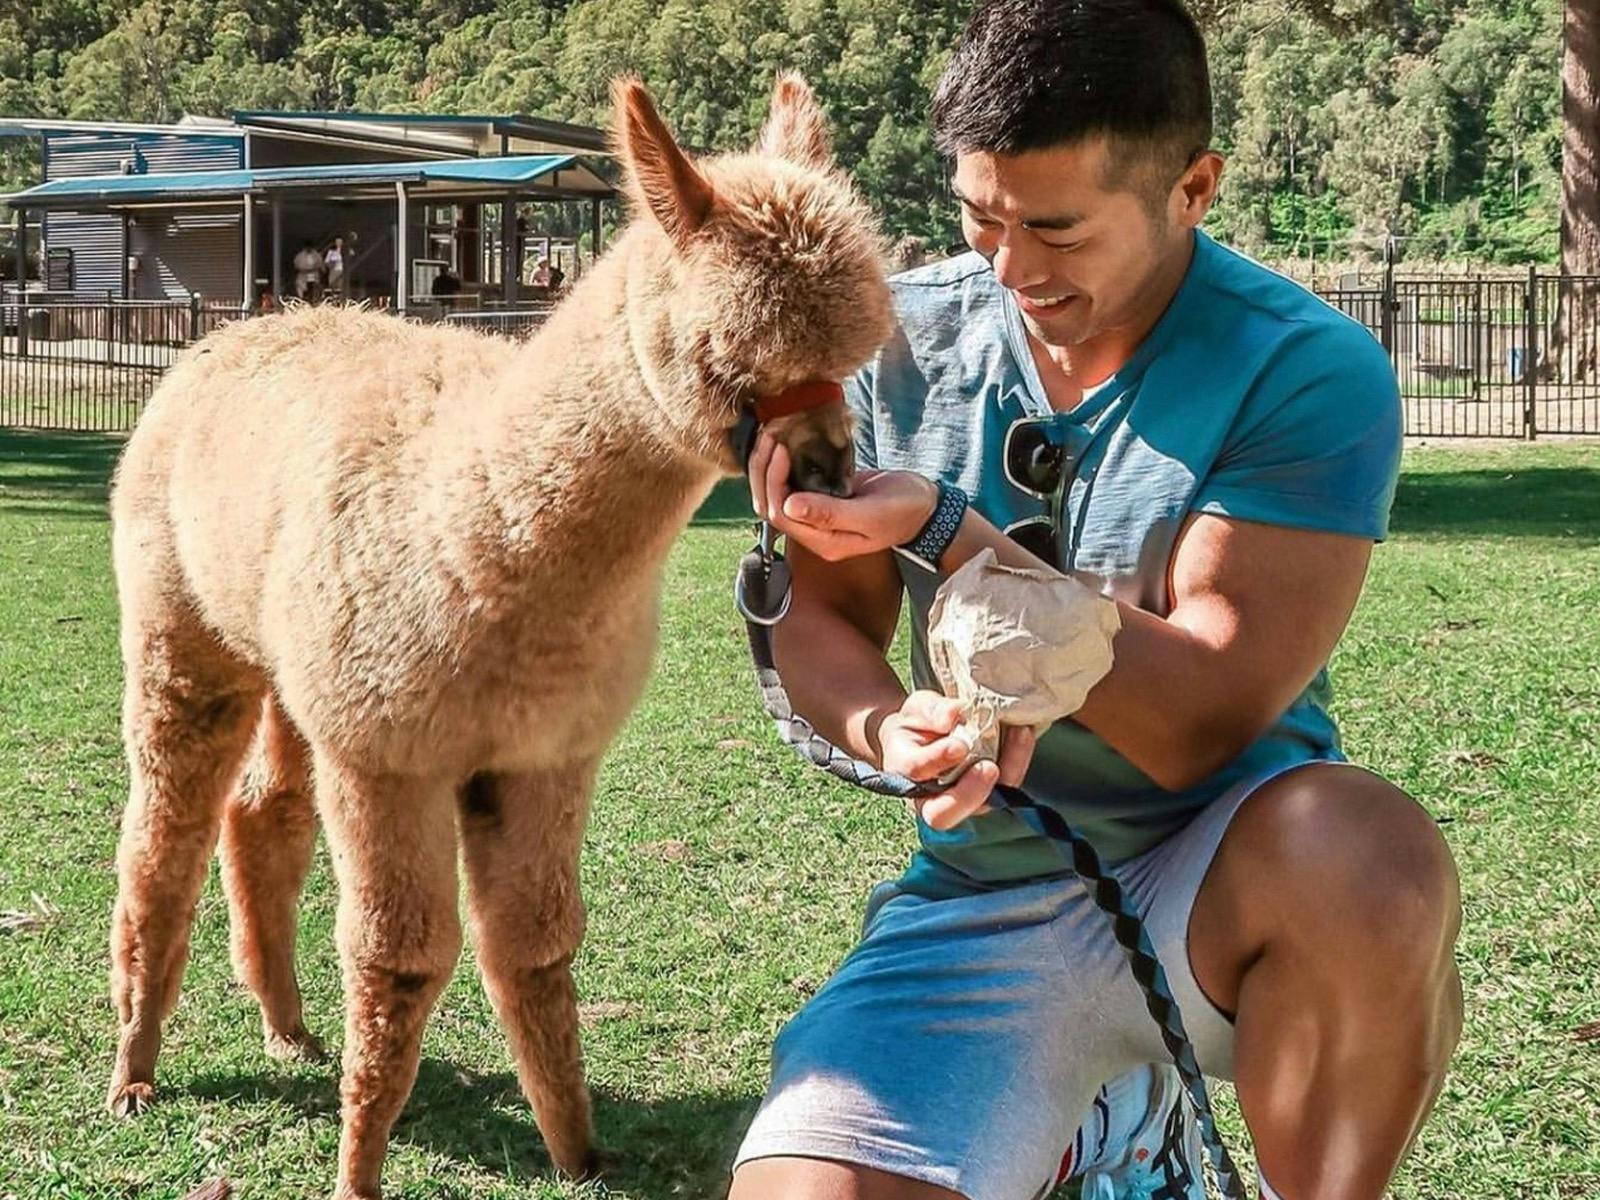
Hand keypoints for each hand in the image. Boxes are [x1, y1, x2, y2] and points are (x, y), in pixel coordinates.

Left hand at [747, 431, 938, 561]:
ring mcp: (818, 516)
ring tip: (773, 437)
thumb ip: (831, 513)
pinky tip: (784, 444)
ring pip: (778, 495)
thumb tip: (791, 506)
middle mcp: (816, 533)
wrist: (925, 505)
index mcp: (825, 542)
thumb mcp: (872, 513)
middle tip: (770, 437)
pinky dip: (783, 466)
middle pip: (772, 506)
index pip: (782, 515)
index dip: (774, 482)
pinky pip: (792, 485)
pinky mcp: (823, 499)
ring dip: (769, 468)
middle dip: (764, 472)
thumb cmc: (905, 510)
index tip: (782, 450)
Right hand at [877, 691, 1038, 830]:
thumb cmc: (915, 724)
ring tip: (1019, 735)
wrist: (924, 736)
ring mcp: (959, 800)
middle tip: (989, 768)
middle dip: (969, 794)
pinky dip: (1017, 761)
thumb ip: (930, 710)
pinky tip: (1022, 733)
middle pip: (942, 814)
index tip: (958, 745)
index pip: (916, 771)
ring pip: (982, 803)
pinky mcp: (985, 794)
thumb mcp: (916, 708)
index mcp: (903, 771)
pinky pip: (1004, 787)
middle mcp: (928, 796)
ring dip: (1007, 771)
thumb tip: (953, 714)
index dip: (937, 759)